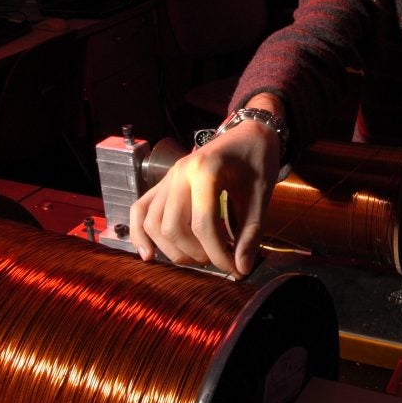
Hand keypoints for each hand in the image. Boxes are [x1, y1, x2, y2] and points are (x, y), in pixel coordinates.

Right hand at [128, 98, 283, 276]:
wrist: (250, 132)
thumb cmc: (258, 160)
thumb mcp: (261, 195)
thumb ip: (251, 232)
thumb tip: (241, 268)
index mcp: (206, 170)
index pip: (203, 224)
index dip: (218, 254)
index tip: (235, 269)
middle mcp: (179, 172)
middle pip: (172, 227)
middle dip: (195, 254)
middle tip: (219, 260)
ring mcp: (168, 177)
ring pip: (153, 223)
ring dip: (172, 249)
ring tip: (198, 258)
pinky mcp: (163, 183)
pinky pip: (141, 209)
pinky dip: (139, 233)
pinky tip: (149, 254)